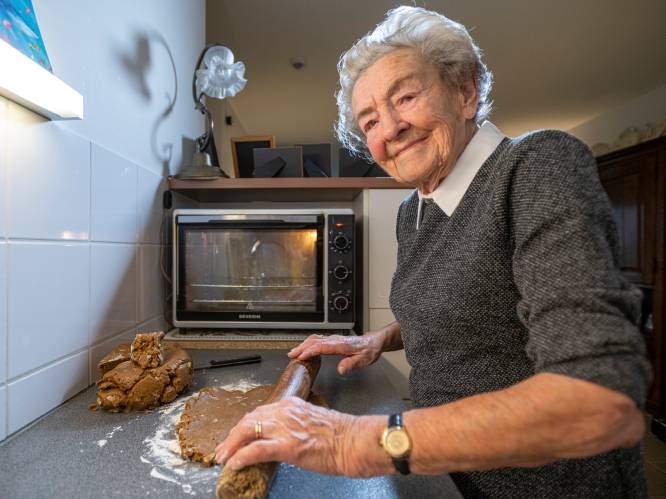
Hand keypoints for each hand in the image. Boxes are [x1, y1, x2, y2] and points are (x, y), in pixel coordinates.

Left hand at [214, 396, 385, 476]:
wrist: (355, 441)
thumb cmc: (342, 435)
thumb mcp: (313, 422)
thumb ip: (295, 425)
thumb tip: (283, 437)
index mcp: (292, 404)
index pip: (260, 412)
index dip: (244, 425)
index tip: (237, 436)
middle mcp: (285, 411)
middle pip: (249, 419)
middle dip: (233, 435)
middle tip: (224, 449)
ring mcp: (285, 428)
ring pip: (247, 431)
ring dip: (232, 446)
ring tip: (224, 457)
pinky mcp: (287, 446)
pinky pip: (256, 450)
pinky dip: (241, 456)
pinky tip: (235, 464)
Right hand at [288, 333, 383, 374]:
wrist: (374, 342)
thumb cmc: (369, 351)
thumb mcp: (364, 360)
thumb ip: (351, 364)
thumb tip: (341, 369)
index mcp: (341, 345)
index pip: (322, 346)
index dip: (310, 351)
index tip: (301, 357)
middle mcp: (336, 340)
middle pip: (315, 341)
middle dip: (302, 347)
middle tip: (291, 355)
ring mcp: (333, 339)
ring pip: (315, 339)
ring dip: (303, 345)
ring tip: (294, 353)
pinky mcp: (332, 340)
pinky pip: (317, 340)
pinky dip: (308, 344)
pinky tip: (304, 349)